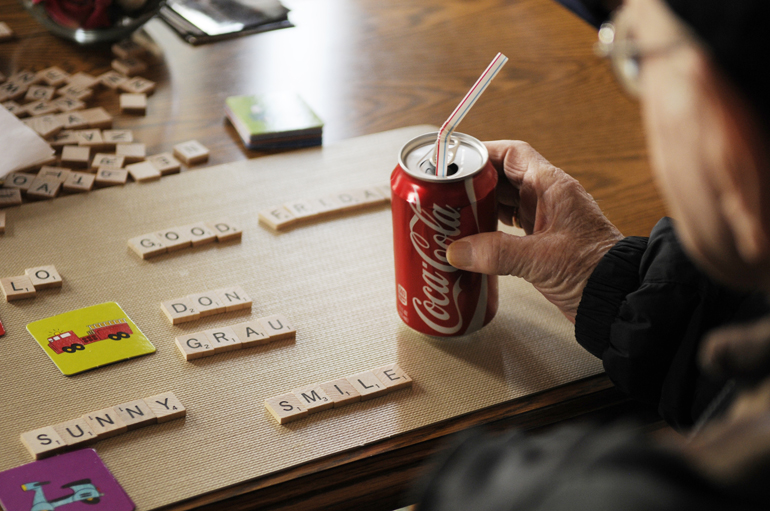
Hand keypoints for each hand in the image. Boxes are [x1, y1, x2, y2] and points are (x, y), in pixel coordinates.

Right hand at [446, 141, 622, 322]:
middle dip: (474, 182)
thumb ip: (496, 253)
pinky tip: (473, 237)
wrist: (618, 300)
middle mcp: (549, 198)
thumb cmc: (595, 271)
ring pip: (506, 201)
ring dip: (480, 205)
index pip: (512, 154)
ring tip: (453, 214)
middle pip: (503, 176)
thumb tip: (456, 250)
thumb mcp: (542, 259)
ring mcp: (547, 219)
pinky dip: (490, 227)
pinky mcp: (544, 242)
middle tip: (445, 192)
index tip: (455, 160)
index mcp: (553, 187)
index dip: (483, 152)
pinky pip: (511, 225)